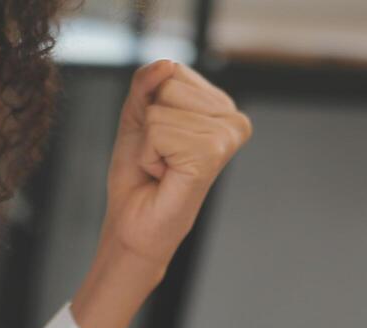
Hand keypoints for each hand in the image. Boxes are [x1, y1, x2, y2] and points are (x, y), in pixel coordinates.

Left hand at [101, 61, 251, 270]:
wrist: (134, 223)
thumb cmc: (139, 175)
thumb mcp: (139, 116)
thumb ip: (147, 82)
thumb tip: (166, 63)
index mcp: (220, 107)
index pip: (173, 71)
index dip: (151, 107)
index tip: (160, 141)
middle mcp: (232, 119)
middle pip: (169, 84)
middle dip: (150, 123)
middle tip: (161, 157)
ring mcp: (225, 136)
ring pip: (161, 107)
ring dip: (149, 142)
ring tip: (164, 166)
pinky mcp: (212, 152)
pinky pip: (158, 129)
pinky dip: (149, 154)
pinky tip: (165, 175)